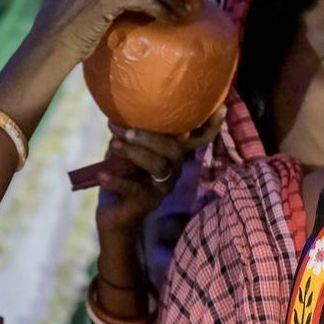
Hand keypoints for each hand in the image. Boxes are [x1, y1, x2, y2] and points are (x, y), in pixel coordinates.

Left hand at [95, 108, 224, 240]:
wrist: (115, 215)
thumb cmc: (122, 176)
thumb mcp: (126, 151)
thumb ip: (129, 135)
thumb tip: (118, 117)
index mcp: (173, 154)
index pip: (198, 139)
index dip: (211, 125)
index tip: (221, 108)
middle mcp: (175, 168)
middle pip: (174, 149)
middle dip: (149, 136)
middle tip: (124, 130)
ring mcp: (165, 186)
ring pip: (158, 165)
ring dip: (134, 152)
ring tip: (114, 144)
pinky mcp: (150, 202)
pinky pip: (136, 189)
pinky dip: (117, 180)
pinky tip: (102, 175)